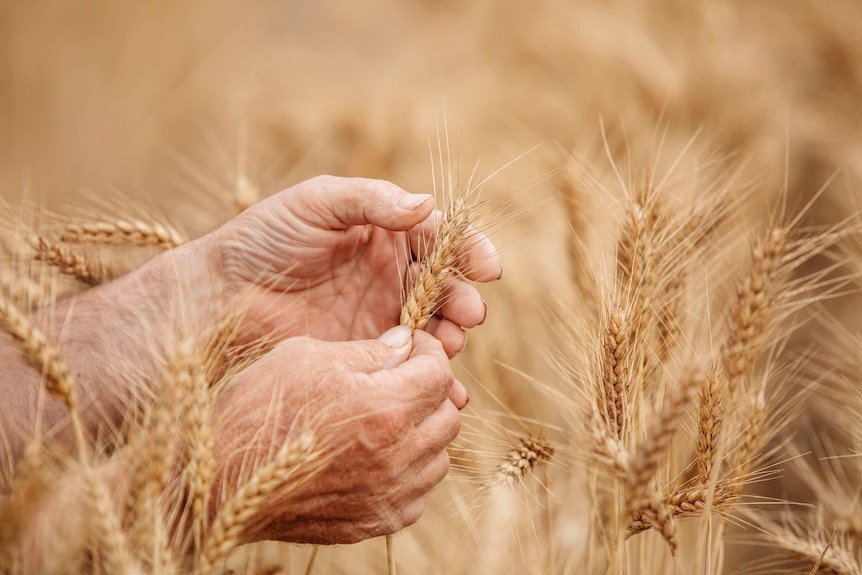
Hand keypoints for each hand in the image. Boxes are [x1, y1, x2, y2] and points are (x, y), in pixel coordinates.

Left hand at [204, 175, 500, 355]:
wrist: (218, 298)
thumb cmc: (264, 239)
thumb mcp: (317, 203)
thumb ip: (371, 201)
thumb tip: (426, 204)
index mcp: (385, 233)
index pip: (440, 239)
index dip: (469, 251)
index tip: (486, 268)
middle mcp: (390, 275)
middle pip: (446, 287)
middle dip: (464, 299)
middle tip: (467, 314)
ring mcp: (380, 317)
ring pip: (435, 328)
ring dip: (452, 337)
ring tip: (447, 347)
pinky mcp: (366, 356)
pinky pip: (408, 366)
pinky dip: (431, 378)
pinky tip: (445, 389)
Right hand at [211, 326, 465, 544]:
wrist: (217, 482)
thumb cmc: (256, 411)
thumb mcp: (307, 357)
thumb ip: (368, 352)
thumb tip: (405, 344)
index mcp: (384, 408)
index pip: (440, 373)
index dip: (429, 353)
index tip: (411, 348)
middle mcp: (396, 456)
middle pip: (449, 416)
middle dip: (431, 392)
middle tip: (401, 381)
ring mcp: (388, 495)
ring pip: (439, 457)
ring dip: (424, 433)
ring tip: (388, 419)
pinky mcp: (375, 522)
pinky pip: (417, 494)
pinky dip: (409, 472)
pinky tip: (377, 456)